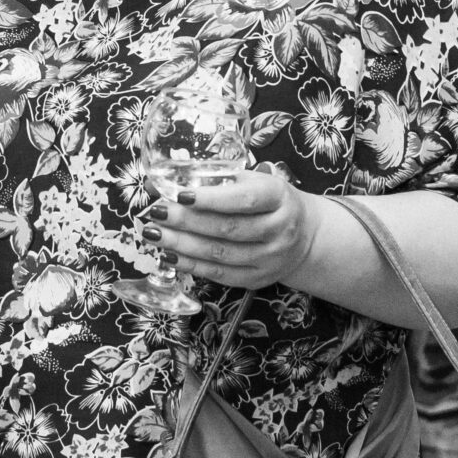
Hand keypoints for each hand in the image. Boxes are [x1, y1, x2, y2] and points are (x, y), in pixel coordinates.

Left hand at [147, 163, 322, 291]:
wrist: (304, 235)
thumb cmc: (268, 201)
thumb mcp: (253, 180)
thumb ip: (216, 178)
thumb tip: (166, 180)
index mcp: (278, 196)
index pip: (243, 200)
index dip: (210, 199)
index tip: (179, 195)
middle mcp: (279, 229)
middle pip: (228, 228)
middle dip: (186, 221)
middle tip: (156, 213)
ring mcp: (271, 258)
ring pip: (220, 254)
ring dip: (181, 245)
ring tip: (153, 234)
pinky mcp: (259, 279)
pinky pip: (220, 275)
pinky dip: (191, 266)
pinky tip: (169, 255)